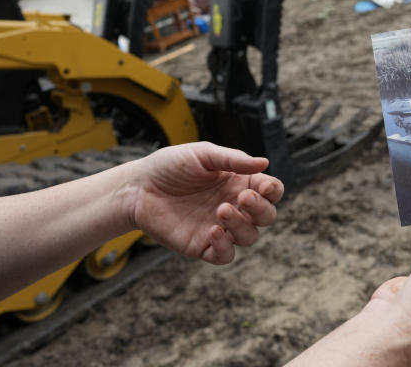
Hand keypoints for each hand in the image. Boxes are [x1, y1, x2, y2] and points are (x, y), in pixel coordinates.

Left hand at [124, 142, 283, 263]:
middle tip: (241, 198)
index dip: (273, 191)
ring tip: (221, 210)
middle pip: (266, 216)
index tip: (263, 186)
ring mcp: (220, 227)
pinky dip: (225, 246)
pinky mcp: (202, 246)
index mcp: (239, 183)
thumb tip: (265, 162)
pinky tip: (213, 230)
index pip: (271, 191)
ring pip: (249, 237)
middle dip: (261, 209)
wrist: (137, 188)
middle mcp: (234, 206)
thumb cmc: (169, 166)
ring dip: (242, 226)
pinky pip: (225, 255)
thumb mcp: (203, 154)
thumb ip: (233, 159)